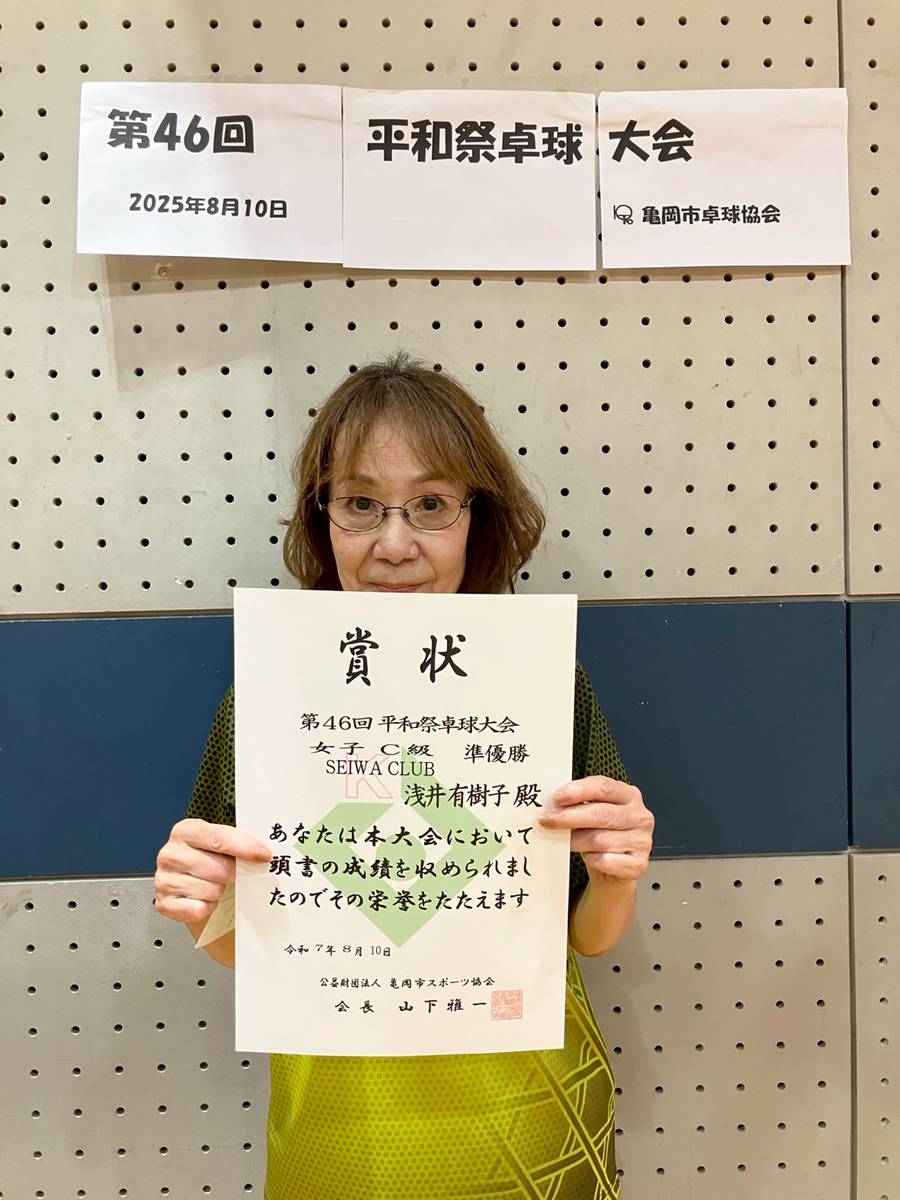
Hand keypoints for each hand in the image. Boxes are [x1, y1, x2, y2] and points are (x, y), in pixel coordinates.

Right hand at [154, 818, 271, 924]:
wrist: (189, 883)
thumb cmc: (209, 860)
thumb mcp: (220, 844)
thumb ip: (237, 844)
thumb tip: (263, 853)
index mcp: (186, 831)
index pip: (218, 838)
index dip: (244, 847)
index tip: (264, 855)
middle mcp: (171, 853)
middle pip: (218, 868)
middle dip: (233, 874)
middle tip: (235, 875)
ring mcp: (164, 879)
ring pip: (211, 891)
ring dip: (219, 891)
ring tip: (215, 885)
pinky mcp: (164, 903)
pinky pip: (198, 909)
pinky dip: (207, 907)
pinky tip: (204, 898)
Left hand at [538, 776, 653, 883]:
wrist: (614, 870)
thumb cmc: (602, 835)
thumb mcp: (593, 813)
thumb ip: (579, 804)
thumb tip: (553, 804)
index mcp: (629, 795)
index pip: (604, 787)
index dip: (579, 791)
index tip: (557, 797)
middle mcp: (640, 816)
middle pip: (602, 814)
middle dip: (570, 817)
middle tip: (548, 820)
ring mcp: (642, 841)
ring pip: (601, 840)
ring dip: (577, 841)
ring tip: (563, 841)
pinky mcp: (638, 865)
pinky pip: (607, 861)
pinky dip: (592, 860)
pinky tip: (588, 857)